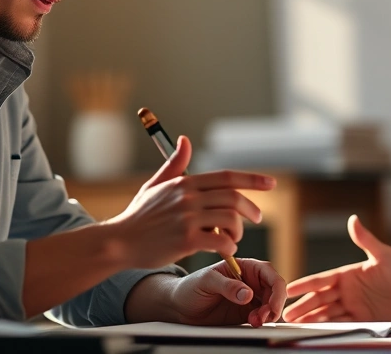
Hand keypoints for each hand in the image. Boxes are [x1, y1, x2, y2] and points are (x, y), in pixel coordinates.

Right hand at [106, 136, 275, 268]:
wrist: (119, 241)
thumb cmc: (139, 215)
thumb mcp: (155, 185)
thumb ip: (175, 165)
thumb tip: (185, 140)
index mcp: (185, 183)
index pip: (227, 177)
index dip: (253, 179)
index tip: (271, 184)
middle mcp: (188, 197)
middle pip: (234, 198)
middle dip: (251, 209)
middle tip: (256, 218)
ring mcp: (187, 218)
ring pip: (230, 220)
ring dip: (239, 231)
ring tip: (234, 238)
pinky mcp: (186, 240)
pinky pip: (220, 242)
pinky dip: (229, 247)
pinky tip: (225, 250)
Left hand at [170, 259, 286, 326]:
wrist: (180, 307)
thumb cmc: (191, 287)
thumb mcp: (206, 281)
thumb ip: (227, 285)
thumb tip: (248, 294)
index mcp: (245, 267)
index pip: (269, 273)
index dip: (276, 288)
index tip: (272, 304)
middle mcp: (251, 281)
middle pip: (275, 290)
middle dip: (274, 304)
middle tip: (263, 317)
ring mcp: (250, 298)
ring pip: (271, 305)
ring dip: (269, 314)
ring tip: (254, 321)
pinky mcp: (246, 313)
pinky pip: (263, 316)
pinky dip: (262, 321)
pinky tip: (252, 323)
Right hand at [283, 215, 390, 322]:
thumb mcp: (383, 255)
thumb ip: (366, 239)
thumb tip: (353, 219)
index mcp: (347, 274)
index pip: (321, 280)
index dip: (305, 284)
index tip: (289, 288)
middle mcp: (346, 291)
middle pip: (319, 299)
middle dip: (302, 306)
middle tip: (285, 313)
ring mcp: (352, 306)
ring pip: (326, 313)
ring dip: (310, 318)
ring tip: (294, 324)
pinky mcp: (361, 319)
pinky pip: (340, 324)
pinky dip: (326, 327)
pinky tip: (314, 330)